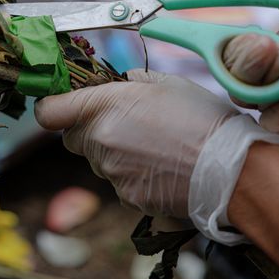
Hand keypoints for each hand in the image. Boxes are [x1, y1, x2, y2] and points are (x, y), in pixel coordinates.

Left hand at [35, 69, 278, 243]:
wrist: (230, 169)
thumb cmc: (201, 118)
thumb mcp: (166, 83)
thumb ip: (131, 82)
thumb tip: (120, 84)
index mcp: (103, 107)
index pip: (48, 112)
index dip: (52, 107)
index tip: (63, 104)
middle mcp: (100, 141)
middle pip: (72, 138)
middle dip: (88, 130)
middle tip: (120, 123)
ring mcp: (111, 172)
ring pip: (96, 160)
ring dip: (111, 152)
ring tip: (151, 145)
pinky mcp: (126, 196)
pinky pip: (117, 181)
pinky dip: (130, 174)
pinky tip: (159, 166)